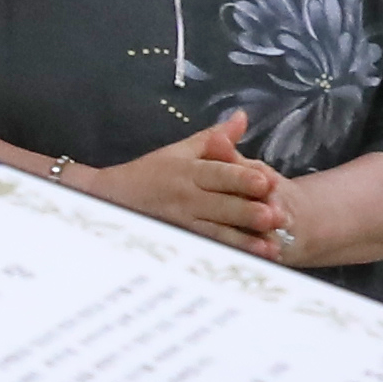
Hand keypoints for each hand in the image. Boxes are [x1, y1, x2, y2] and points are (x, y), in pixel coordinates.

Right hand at [87, 115, 281, 251]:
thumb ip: (214, 138)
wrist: (108, 199)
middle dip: (248, 212)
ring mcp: (182, 224)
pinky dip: (229, 257)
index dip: (241, 179)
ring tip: (270, 248)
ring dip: (244, 242)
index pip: (218, 174)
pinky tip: (250, 264)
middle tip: (274, 216)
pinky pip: (207, 251)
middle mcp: (186, 198)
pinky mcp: (179, 243)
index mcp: (188, 171)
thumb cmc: (148, 173)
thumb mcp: (179, 151)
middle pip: (221, 206)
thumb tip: (242, 118)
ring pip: (216, 233)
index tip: (265, 181)